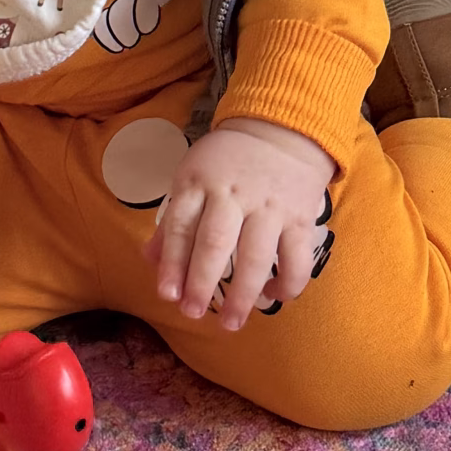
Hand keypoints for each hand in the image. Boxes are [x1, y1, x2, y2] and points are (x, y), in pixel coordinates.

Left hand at [146, 118, 332, 331]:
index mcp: (199, 182)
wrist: (283, 128)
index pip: (181, 226)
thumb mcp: (193, 176)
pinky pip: (296, 257)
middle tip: (192, 313)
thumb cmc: (228, 160)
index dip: (172, 262)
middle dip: (202, 282)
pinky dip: (287, 283)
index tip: (167, 294)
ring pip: (256, 256)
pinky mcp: (300, 217)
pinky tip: (273, 297)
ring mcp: (269, 207)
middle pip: (216, 242)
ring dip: (243, 294)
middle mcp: (233, 195)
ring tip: (230, 323)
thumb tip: (149, 260)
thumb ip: (174, 220)